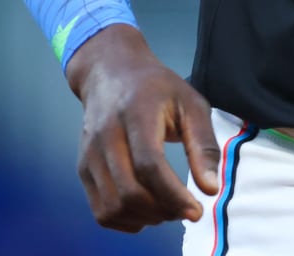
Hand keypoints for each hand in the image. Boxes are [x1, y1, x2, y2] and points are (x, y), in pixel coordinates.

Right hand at [65, 24, 219, 231]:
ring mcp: (90, 154)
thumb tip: (210, 189)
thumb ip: (203, 145)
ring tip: (167, 209)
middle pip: (129, 191)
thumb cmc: (158, 88)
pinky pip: (100, 210)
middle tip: (185, 209)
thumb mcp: (191, 104)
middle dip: (163, 210)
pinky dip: (125, 221)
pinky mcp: (83, 168)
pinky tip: (146, 212)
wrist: (111, 73)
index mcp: (136, 114)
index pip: (149, 165)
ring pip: (113, 206)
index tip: (196, 211)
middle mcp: (106, 136)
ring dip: (145, 218)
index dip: (173, 195)